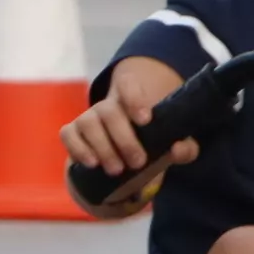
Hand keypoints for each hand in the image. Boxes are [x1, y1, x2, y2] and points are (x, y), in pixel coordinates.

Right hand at [62, 70, 193, 207]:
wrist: (124, 158)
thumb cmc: (151, 146)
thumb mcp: (173, 147)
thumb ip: (185, 149)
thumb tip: (177, 149)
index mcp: (132, 101)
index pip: (128, 84)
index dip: (134, 98)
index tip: (146, 120)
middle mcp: (107, 106)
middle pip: (108, 111)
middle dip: (123, 138)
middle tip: (137, 162)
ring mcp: (87, 118)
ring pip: (88, 122)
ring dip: (102, 147)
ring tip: (116, 169)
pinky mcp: (72, 133)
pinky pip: (68, 134)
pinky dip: (78, 148)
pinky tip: (92, 163)